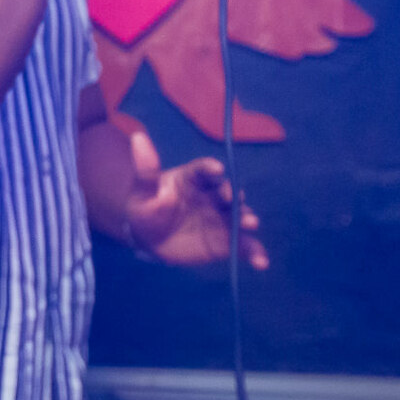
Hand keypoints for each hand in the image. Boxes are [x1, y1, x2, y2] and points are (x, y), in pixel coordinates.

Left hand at [123, 131, 268, 269]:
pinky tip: (261, 262)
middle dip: (232, 195)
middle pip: (227, 192)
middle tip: (232, 200)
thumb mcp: (142, 191)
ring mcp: (222, 218)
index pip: (204, 170)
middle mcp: (213, 196)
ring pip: (239, 216)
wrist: (148, 239)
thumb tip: (138, 137)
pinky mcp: (226, 241)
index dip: (210, 168)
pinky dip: (254, 252)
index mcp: (193, 179)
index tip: (216, 169)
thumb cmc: (146, 208)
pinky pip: (243, 246)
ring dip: (247, 219)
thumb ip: (145, 170)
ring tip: (251, 224)